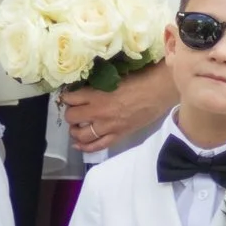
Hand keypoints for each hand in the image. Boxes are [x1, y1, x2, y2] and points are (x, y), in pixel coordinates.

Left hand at [59, 63, 177, 153]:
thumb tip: (86, 87)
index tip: (69, 96)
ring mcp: (108, 126)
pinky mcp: (118, 135)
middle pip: (72, 117)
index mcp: (96, 94)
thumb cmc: (139, 78)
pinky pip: (97, 146)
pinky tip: (79, 145)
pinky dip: (85, 147)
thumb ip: (98, 85)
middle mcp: (98, 112)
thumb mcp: (113, 78)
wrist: (158, 91)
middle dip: (70, 114)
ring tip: (77, 127)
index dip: (67, 97)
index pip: (70, 98)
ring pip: (81, 135)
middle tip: (74, 110)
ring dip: (75, 131)